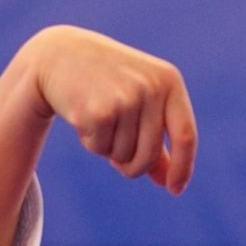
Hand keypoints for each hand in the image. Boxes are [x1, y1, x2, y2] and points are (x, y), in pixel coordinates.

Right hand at [28, 26, 197, 193]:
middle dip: (132, 165)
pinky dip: (90, 142)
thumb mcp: (138, 101)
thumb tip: (169, 183)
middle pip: (149, 155)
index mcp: (168, 81)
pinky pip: (99, 148)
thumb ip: (156, 139)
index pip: (185, 135)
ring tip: (98, 118)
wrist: (60, 55)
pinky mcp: (98, 110)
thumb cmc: (106, 81)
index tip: (175, 190)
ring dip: (107, 148)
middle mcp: (150, 88)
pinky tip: (83, 116)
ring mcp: (125, 98)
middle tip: (116, 155)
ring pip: (123, 155)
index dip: (183, 167)